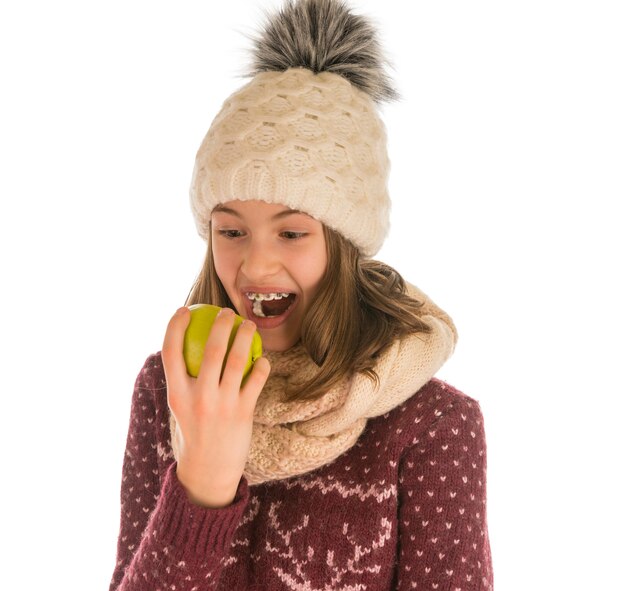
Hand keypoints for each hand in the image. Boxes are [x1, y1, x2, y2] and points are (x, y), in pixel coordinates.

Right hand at [161, 306, 270, 507]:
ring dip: (245, 336)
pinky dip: (261, 366)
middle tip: (227, 312)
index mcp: (176, 393)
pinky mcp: (243, 412)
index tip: (184, 310)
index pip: (170, 352)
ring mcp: (222, 404)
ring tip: (249, 325)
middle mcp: (198, 397)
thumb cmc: (195, 428)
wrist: (209, 469)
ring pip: (237, 360)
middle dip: (220, 324)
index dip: (174, 327)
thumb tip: (189, 342)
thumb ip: (183, 378)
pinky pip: (256, 380)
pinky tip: (262, 359)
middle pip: (210, 349)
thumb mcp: (181, 405)